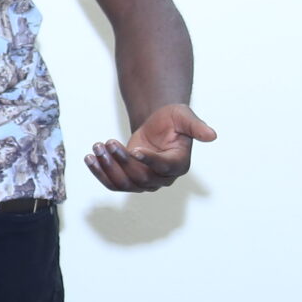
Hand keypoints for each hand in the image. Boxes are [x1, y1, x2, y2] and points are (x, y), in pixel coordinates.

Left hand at [83, 103, 217, 192]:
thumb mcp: (184, 117)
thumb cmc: (172, 119)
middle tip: (105, 143)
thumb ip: (196, 126)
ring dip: (108, 168)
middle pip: (141, 178)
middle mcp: (163, 178)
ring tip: (96, 148)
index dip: (149, 160)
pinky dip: (100, 173)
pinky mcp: (130, 180)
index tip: (134, 149)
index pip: (163, 167)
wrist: (158, 123)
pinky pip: (114, 184)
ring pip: (125, 183)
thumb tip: (212, 135)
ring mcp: (146, 181)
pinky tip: (89, 159)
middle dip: (121, 161)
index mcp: (178, 164)